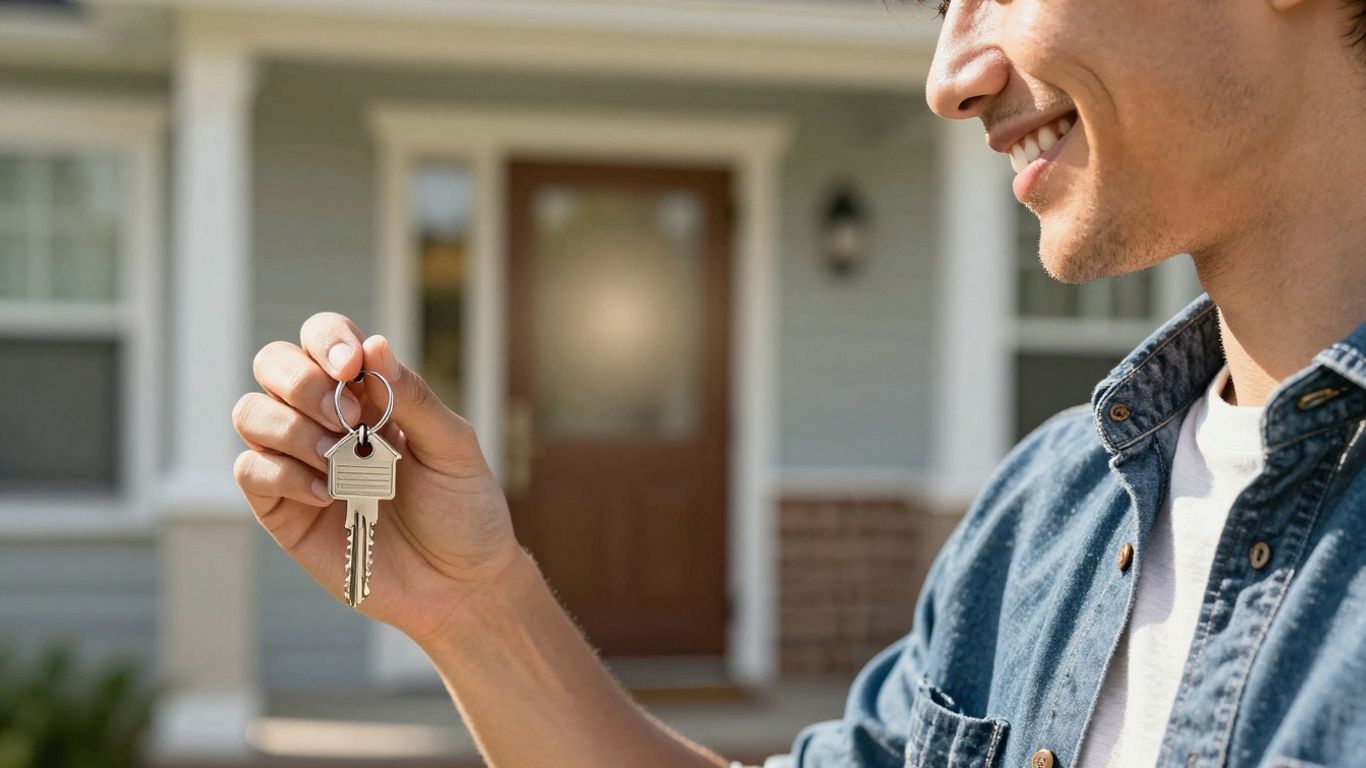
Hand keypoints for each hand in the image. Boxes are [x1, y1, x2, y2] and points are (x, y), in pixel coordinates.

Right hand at [231, 312, 519, 642]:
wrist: (460, 585)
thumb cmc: (463, 510)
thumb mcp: (453, 447)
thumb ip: (413, 398)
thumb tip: (375, 345)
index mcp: (367, 393)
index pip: (323, 339)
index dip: (327, 339)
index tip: (350, 365)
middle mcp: (324, 420)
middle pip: (272, 365)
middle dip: (301, 381)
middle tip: (348, 417)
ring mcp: (299, 462)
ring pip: (250, 413)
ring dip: (292, 427)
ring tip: (340, 459)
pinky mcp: (282, 509)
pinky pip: (249, 471)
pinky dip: (283, 473)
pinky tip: (328, 493)